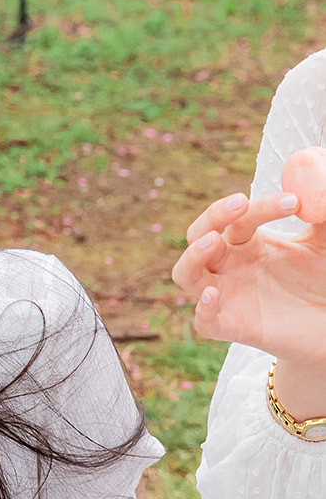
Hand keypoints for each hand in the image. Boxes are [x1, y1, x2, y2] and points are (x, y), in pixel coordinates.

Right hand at [172, 162, 325, 363]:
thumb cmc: (322, 282)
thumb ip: (321, 211)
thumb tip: (312, 171)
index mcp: (246, 243)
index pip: (239, 217)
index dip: (262, 206)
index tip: (295, 201)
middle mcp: (229, 267)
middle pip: (199, 235)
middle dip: (213, 216)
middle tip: (240, 202)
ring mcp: (226, 296)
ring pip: (186, 274)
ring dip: (193, 256)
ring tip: (213, 241)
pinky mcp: (232, 328)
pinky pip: (204, 321)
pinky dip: (203, 308)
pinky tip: (214, 295)